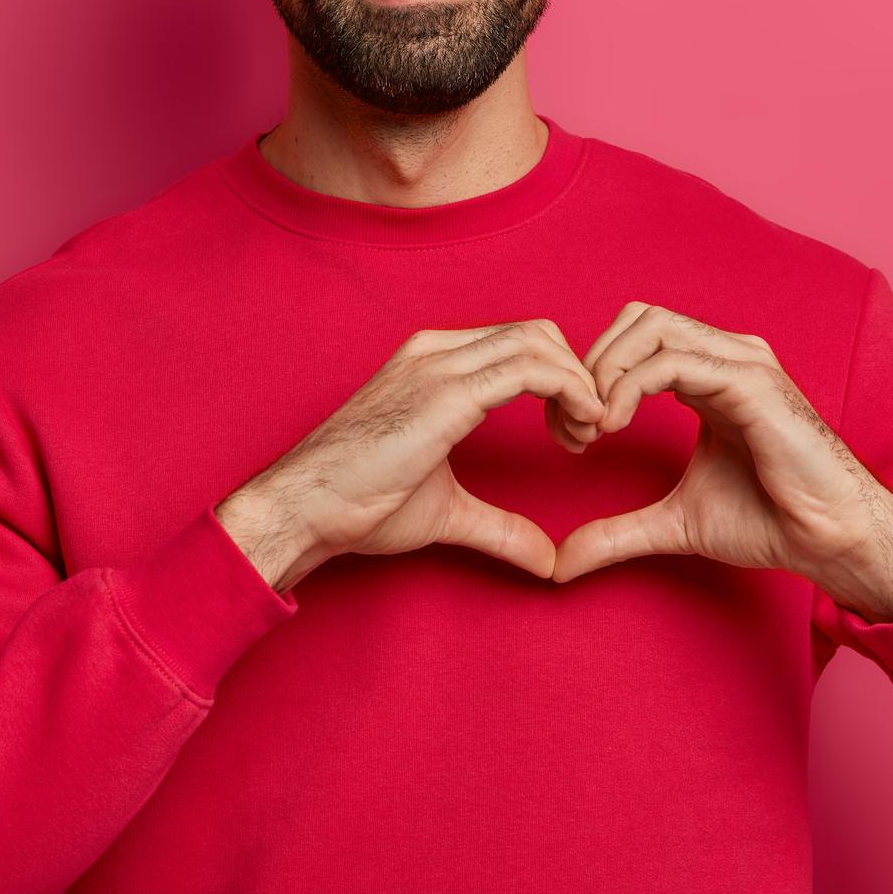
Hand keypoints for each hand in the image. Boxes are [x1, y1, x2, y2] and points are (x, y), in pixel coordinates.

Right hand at [218, 320, 608, 591]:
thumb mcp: (447, 509)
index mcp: (434, 363)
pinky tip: (578, 427)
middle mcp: (437, 351)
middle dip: (577, 377)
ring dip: (579, 385)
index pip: (520, 343)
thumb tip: (547, 559)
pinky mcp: (445, 392)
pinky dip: (569, 390)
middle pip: (538, 333)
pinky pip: (529, 368)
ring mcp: (439, 365)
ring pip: (539, 342)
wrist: (305, 507)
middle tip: (587, 433)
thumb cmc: (360, 503)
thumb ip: (500, 526)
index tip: (574, 432)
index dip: (561, 380)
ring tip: (585, 435)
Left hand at [550, 302, 892, 620]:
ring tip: (593, 425)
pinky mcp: (751, 382)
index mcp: (709, 375)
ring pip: (651, 326)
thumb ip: (618, 532)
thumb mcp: (675, 524)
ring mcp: (741, 362)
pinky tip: (613, 425)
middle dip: (594, 363)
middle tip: (576, 423)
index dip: (593, 374)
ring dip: (606, 371)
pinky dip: (629, 386)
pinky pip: (672, 361)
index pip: (636, 338)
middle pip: (638, 318)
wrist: (831, 540)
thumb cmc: (770, 521)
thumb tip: (561, 564)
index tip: (573, 433)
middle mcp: (725, 356)